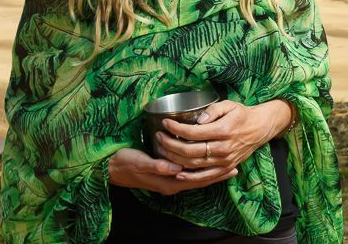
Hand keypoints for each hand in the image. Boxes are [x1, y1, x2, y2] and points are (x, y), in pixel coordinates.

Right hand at [107, 147, 237, 194]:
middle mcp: (172, 184)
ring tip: (226, 166)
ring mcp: (169, 181)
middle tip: (235, 167)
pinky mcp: (166, 175)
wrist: (112, 167)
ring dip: (210, 173)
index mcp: (169, 182)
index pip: (198, 180)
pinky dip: (200, 170)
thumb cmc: (126, 162)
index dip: (214, 174)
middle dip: (217, 175)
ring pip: (196, 178)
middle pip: (200, 181)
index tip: (230, 168)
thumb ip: (157, 166)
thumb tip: (175, 168)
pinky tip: (205, 164)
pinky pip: (188, 174)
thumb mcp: (140, 162)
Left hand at [156, 99, 290, 173]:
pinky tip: (177, 172)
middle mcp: (223, 148)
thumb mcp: (229, 105)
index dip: (176, 129)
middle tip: (159, 136)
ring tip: (162, 150)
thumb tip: (198, 120)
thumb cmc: (241, 114)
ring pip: (194, 164)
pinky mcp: (225, 168)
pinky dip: (190, 176)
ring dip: (175, 159)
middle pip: (190, 151)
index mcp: (223, 130)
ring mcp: (224, 161)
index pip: (193, 132)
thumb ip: (212, 110)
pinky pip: (205, 176)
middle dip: (170, 144)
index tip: (165, 123)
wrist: (259, 129)